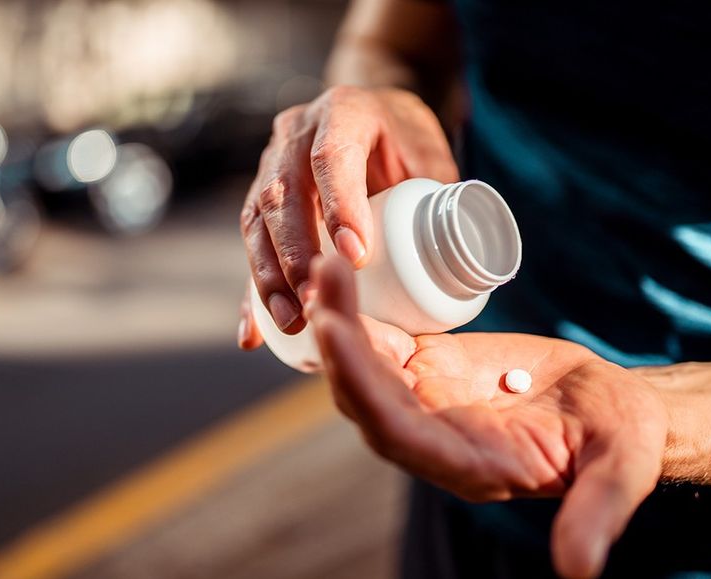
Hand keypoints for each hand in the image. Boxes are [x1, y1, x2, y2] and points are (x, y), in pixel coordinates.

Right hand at [238, 86, 458, 347]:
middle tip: (315, 300)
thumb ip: (440, 197)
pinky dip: (252, 293)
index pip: (332, 157)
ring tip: (292, 321)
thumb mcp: (430, 154)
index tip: (356, 258)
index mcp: (343, 112)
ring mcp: (270, 165)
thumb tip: (459, 258)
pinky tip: (254, 333)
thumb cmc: (406, 141)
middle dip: (294, 254)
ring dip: (269, 277)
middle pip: (282, 194)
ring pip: (256, 221)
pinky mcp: (260, 200)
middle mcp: (295, 134)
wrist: (375, 118)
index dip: (339, 206)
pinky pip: (252, 247)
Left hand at [308, 256, 667, 578]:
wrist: (609, 407)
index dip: (365, 388)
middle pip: (366, 398)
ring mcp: (426, 402)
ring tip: (327, 265)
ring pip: (365, 368)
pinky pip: (383, 344)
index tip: (338, 334)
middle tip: (323, 280)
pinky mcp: (430, 369)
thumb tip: (579, 572)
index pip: (399, 434)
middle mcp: (433, 439)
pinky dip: (360, 313)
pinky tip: (341, 273)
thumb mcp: (619, 469)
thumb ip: (597, 512)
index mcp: (468, 467)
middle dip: (340, 345)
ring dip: (340, 321)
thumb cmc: (619, 439)